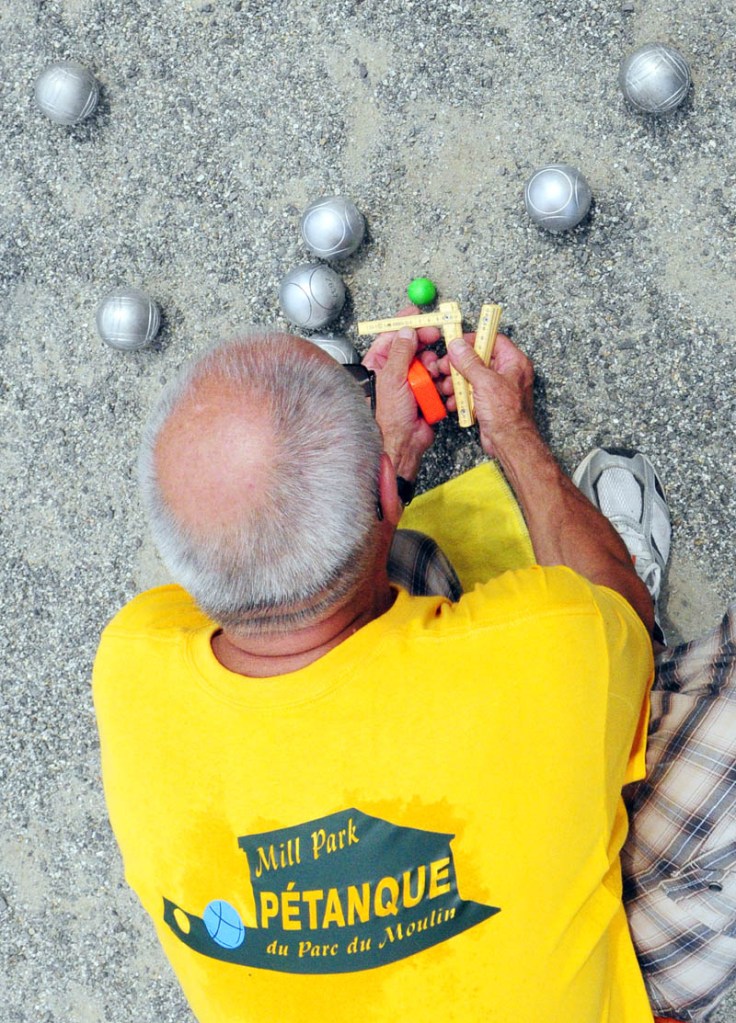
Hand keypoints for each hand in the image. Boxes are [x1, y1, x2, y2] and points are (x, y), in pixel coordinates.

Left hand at [362, 306, 442, 480]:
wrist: (403, 446)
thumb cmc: (388, 419)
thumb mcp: (392, 379)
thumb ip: (401, 353)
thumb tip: (406, 332)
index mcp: (378, 366)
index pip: (391, 337)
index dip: (405, 325)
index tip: (418, 315)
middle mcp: (394, 373)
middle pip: (413, 348)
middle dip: (424, 344)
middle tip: (435, 336)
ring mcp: (410, 384)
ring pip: (427, 364)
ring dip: (432, 366)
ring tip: (432, 372)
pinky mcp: (425, 395)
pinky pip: (437, 381)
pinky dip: (440, 381)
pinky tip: (439, 386)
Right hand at [438, 334, 535, 457]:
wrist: (510, 442)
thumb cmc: (507, 414)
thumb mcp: (485, 382)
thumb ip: (469, 362)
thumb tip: (458, 345)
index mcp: (514, 362)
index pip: (493, 341)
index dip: (474, 340)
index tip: (457, 343)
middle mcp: (508, 373)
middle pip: (480, 359)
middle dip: (460, 365)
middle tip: (445, 367)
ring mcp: (498, 388)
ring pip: (473, 377)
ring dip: (457, 382)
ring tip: (446, 387)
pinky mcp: (490, 402)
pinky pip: (472, 393)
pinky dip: (461, 396)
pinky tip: (452, 401)